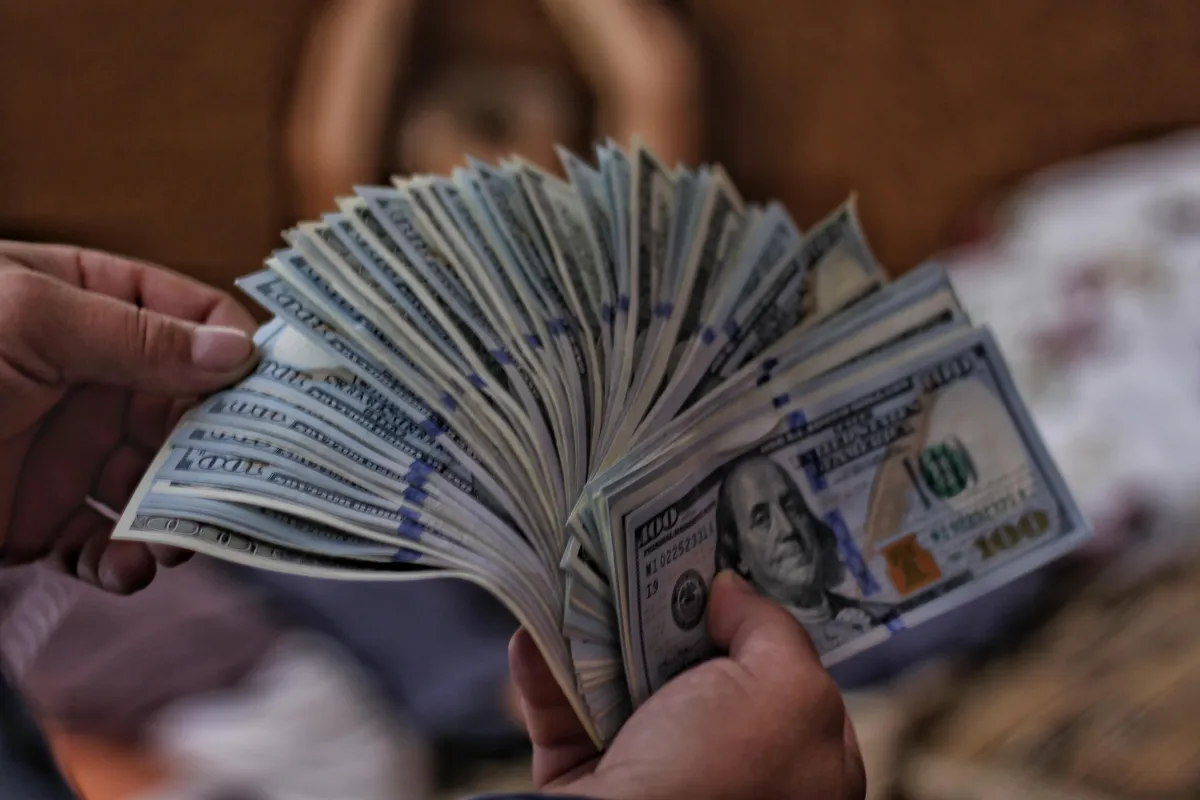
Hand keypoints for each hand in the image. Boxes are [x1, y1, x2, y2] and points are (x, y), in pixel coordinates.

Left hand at [0, 242, 257, 591]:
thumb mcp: (28, 320)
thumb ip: (138, 336)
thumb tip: (238, 348)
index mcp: (89, 306)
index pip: (191, 317)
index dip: (240, 350)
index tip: (285, 389)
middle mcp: (92, 378)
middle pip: (192, 412)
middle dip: (221, 449)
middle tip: (250, 483)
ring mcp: (71, 451)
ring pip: (161, 484)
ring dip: (182, 515)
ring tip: (180, 540)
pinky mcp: (43, 520)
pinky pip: (107, 542)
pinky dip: (124, 562)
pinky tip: (123, 567)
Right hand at [509, 571, 864, 798]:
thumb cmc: (715, 780)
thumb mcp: (784, 690)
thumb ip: (772, 629)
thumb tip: (730, 591)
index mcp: (805, 767)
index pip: (790, 683)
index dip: (756, 627)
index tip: (715, 580)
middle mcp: (736, 780)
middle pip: (701, 680)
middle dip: (667, 625)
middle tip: (640, 572)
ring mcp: (663, 790)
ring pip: (628, 696)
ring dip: (599, 641)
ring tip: (578, 586)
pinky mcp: (592, 794)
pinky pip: (568, 723)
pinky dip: (548, 678)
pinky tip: (533, 634)